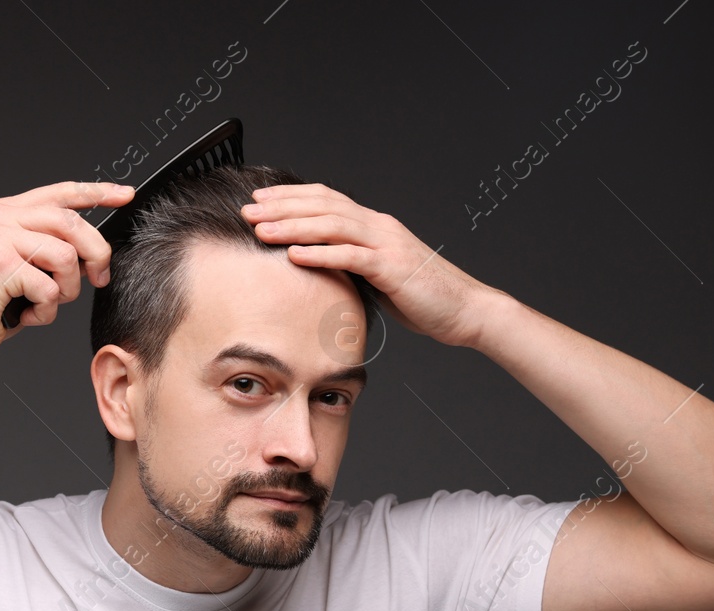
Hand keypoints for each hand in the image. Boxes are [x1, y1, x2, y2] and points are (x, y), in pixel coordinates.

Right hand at [0, 180, 133, 364]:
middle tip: (98, 278)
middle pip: (71, 222)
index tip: (124, 195)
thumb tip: (92, 250)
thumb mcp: (19, 266)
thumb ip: (46, 247)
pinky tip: (25, 316)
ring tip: (46, 303)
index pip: (59, 193)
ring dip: (67, 289)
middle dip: (95, 254)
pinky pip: (50, 287)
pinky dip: (46, 311)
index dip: (96, 192)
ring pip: (65, 256)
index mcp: (5, 212)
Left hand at [239, 183, 503, 348]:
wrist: (465, 310)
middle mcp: (379, 226)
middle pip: (323, 205)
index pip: (327, 200)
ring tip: (262, 230)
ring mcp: (387, 244)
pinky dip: (320, 253)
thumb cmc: (424, 297)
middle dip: (282, 206)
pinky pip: (351, 256)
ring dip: (293, 226)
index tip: (260, 200)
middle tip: (249, 209)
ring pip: (332, 225)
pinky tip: (294, 254)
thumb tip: (323, 264)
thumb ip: (353, 263)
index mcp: (375, 225)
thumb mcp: (380, 275)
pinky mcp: (392, 268)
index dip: (291, 197)